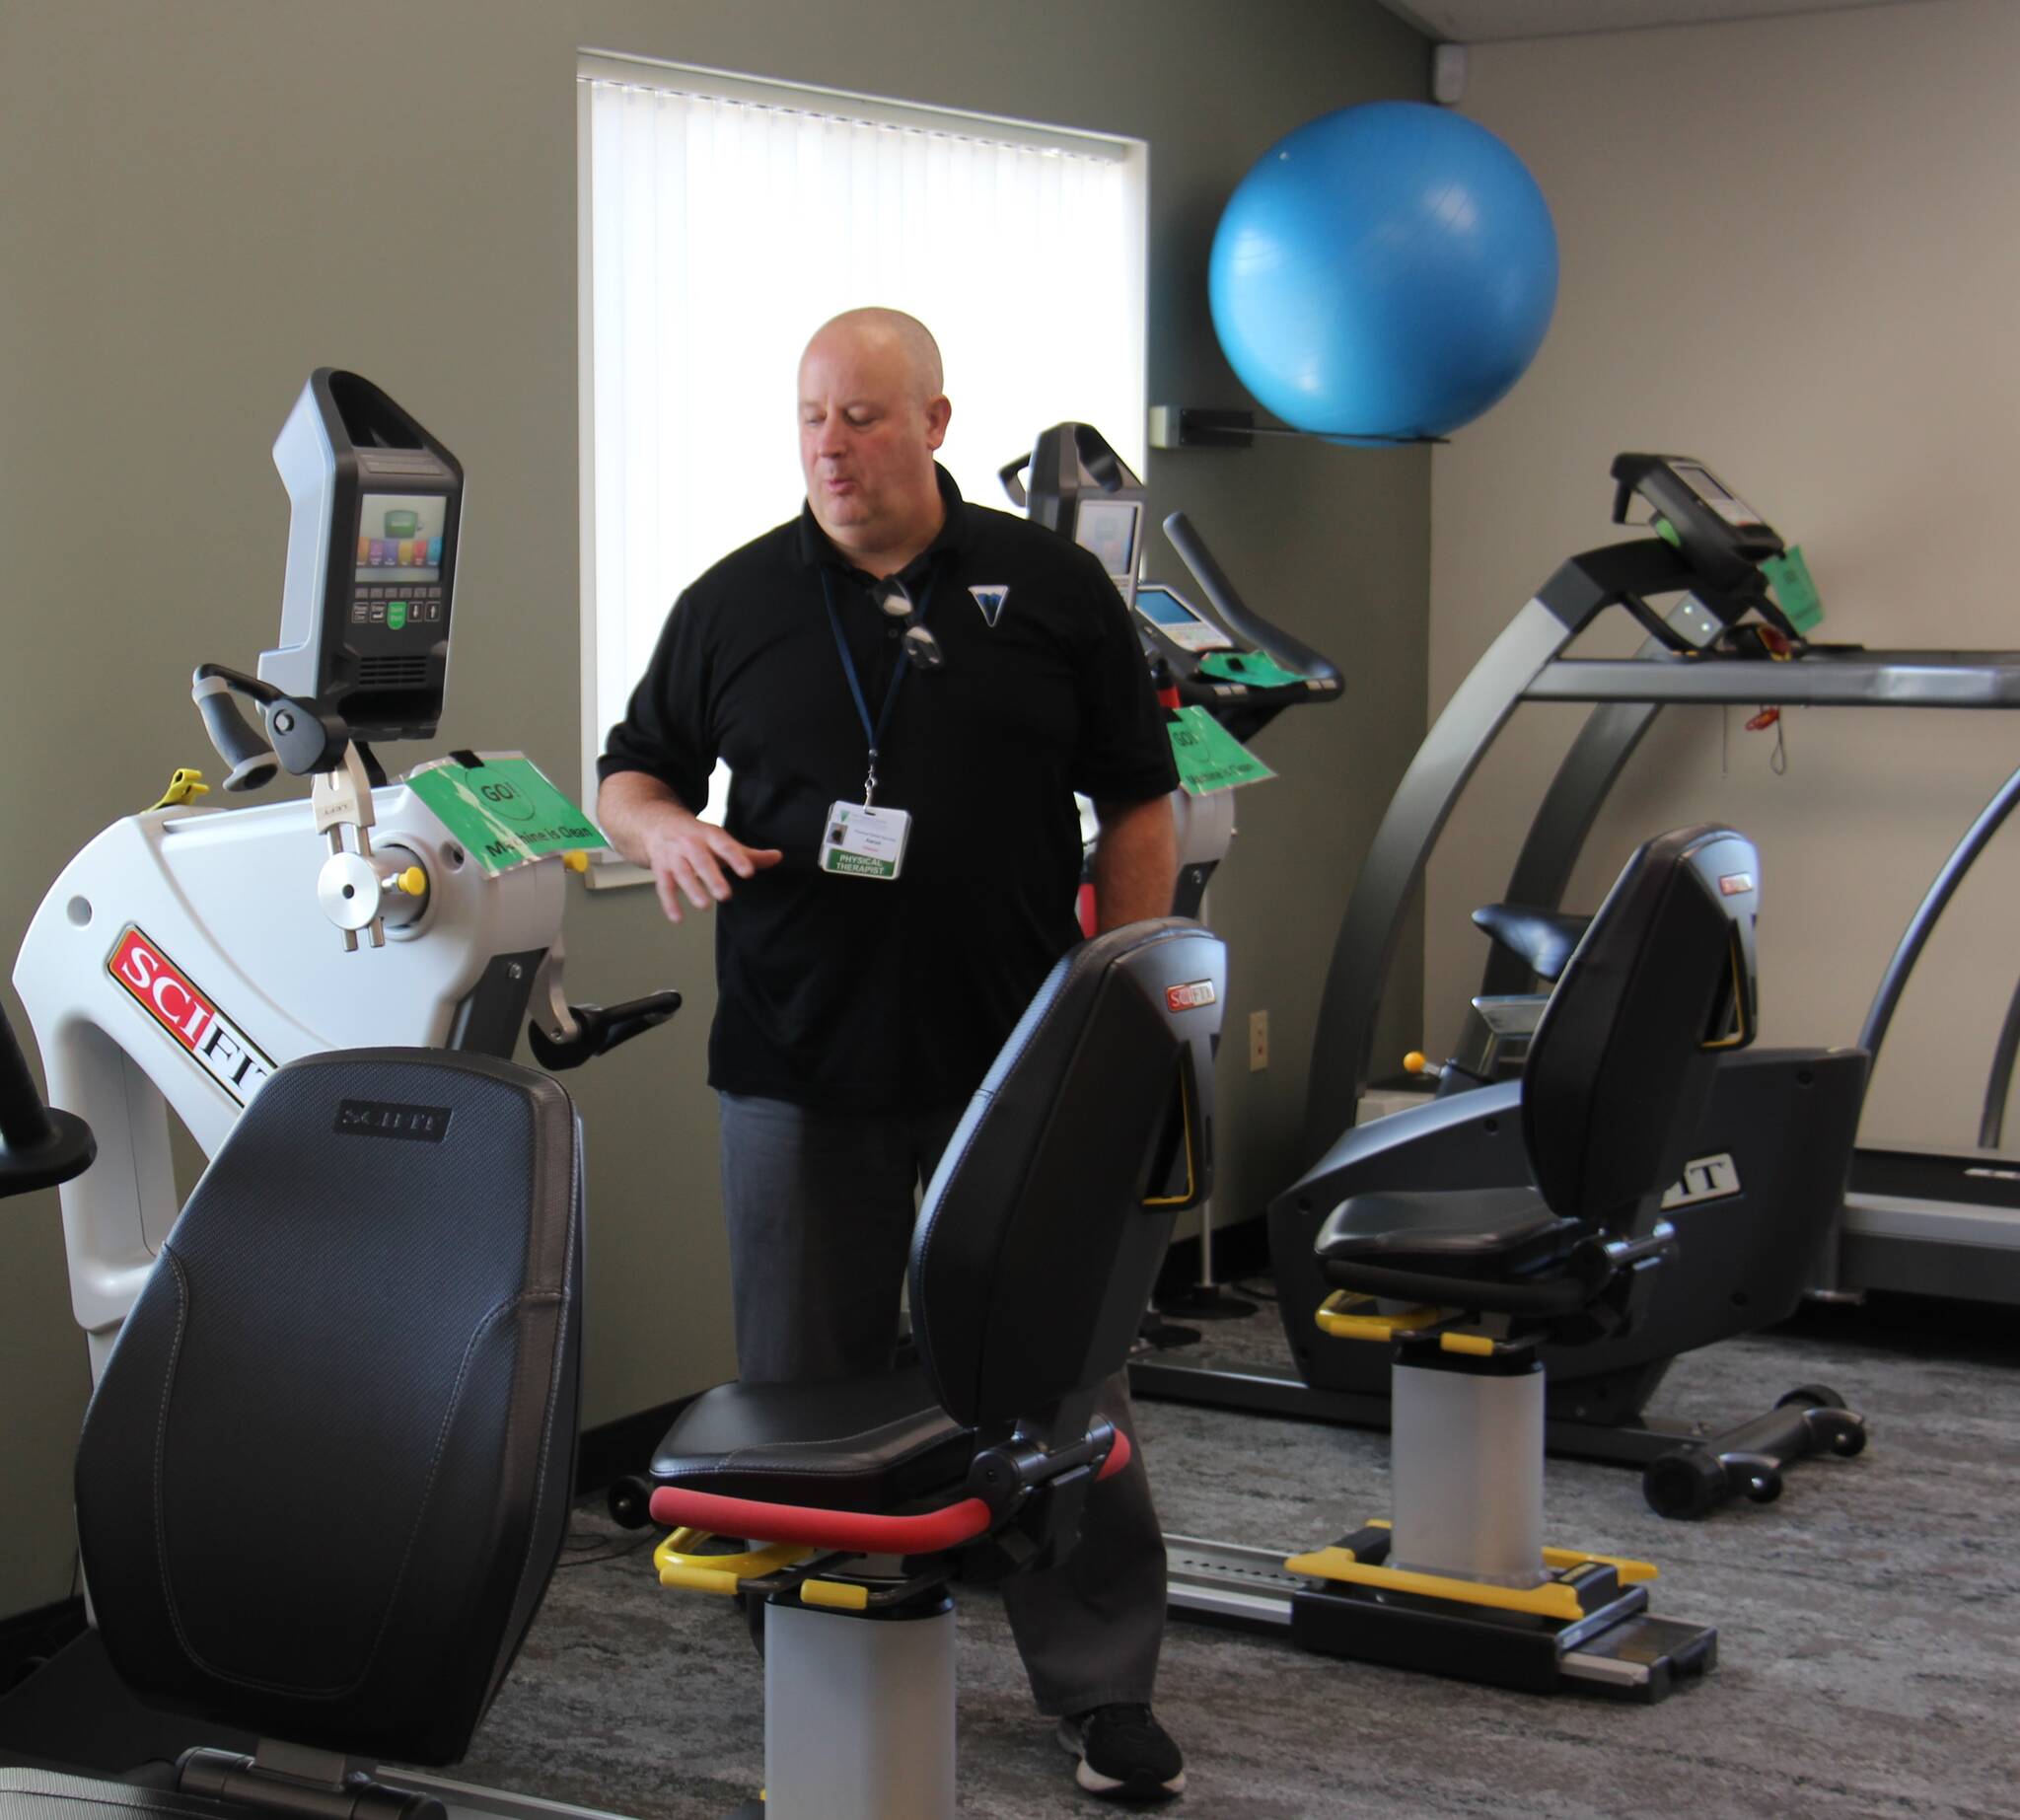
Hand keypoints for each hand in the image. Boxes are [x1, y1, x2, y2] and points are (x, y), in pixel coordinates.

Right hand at [644, 816, 782, 922]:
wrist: (658, 824)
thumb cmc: (698, 837)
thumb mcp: (721, 841)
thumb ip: (749, 854)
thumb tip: (779, 857)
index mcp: (709, 835)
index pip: (724, 845)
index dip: (736, 858)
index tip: (748, 873)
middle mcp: (690, 844)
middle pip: (701, 860)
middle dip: (712, 877)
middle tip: (725, 895)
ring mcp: (673, 856)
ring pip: (682, 873)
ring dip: (692, 889)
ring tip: (704, 906)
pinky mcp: (661, 869)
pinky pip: (664, 887)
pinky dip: (669, 903)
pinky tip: (678, 919)